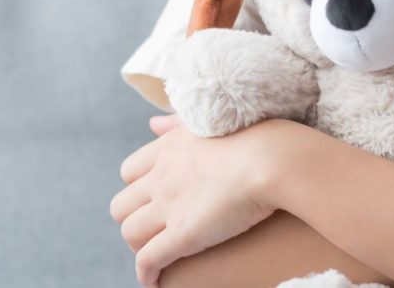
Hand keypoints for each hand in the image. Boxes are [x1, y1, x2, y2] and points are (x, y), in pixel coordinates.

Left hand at [109, 113, 283, 287]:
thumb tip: (152, 123)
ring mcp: (169, 206)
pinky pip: (149, 261)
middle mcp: (162, 176)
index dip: (138, 188)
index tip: (153, 198)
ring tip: (158, 254)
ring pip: (130, 234)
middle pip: (122, 205)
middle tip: (155, 228)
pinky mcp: (183, 234)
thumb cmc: (255, 137)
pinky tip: (155, 281)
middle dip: (133, 218)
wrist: (272, 159)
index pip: (129, 172)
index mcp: (168, 148)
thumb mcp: (208, 122)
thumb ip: (176, 123)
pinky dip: (147, 274)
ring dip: (140, 246)